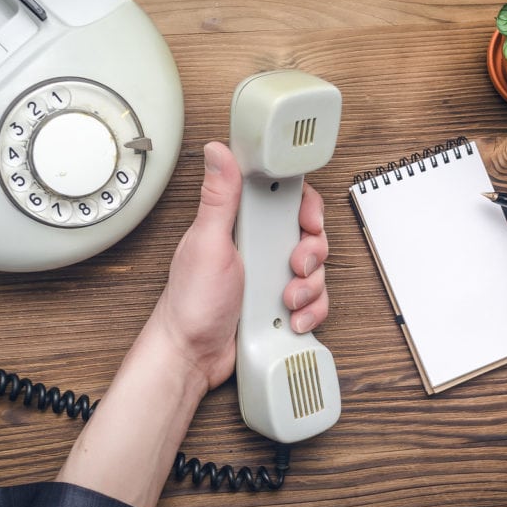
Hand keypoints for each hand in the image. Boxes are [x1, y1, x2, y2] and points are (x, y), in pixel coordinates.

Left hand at [57, 141, 330, 506]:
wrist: (193, 356)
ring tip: (286, 299)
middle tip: (293, 266)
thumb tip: (218, 151)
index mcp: (239, 224)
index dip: (303, 207)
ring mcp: (270, 278)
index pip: (283, 198)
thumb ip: (219, 197)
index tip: (306, 221)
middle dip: (312, 253)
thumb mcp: (207, 242)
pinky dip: (309, 312)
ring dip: (310, 288)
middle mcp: (258, 248)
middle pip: (308, 235)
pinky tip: (290, 318)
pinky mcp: (279, 305)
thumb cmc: (191, 303)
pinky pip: (314, 302)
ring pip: (316, 271)